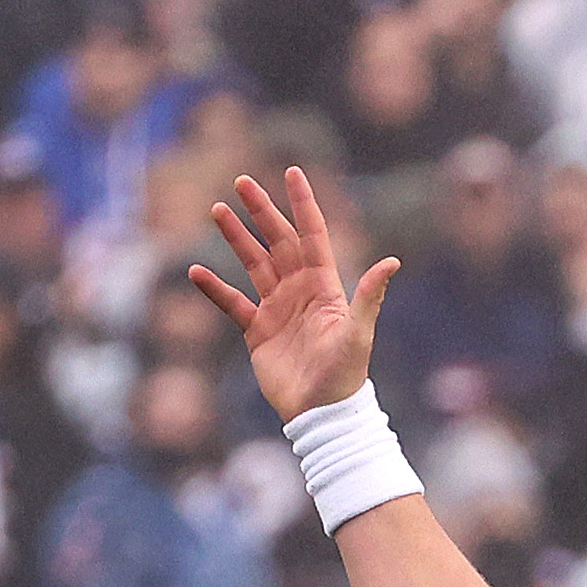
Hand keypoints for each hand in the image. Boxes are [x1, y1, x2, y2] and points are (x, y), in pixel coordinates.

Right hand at [192, 167, 397, 423]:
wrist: (321, 414)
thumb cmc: (346, 375)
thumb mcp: (358, 333)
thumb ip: (369, 296)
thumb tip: (392, 262)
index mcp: (324, 286)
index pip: (312, 234)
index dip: (302, 204)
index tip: (292, 172)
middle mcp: (299, 291)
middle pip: (278, 241)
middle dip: (261, 211)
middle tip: (242, 181)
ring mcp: (277, 310)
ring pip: (253, 264)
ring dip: (236, 238)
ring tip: (218, 211)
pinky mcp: (258, 332)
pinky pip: (232, 303)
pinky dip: (214, 289)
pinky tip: (194, 271)